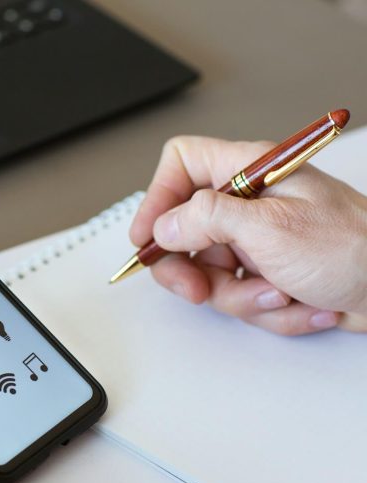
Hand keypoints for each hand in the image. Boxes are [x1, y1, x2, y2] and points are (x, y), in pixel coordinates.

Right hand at [131, 136, 366, 334]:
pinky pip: (241, 296)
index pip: (182, 164)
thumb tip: (166, 224)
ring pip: (211, 273)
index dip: (157, 197)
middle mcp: (250, 204)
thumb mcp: (272, 229)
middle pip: (184, 229)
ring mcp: (259, 241)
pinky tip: (304, 303)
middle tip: (197, 289)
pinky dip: (269, 309)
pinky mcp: (270, 273)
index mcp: (250, 173)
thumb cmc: (356, 248)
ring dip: (243, 296)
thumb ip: (208, 220)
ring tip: (279, 292)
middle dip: (190, 268)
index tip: (146, 237)